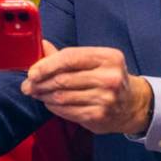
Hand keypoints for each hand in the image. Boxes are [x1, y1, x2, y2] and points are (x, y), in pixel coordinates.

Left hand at [22, 42, 152, 134]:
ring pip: (62, 97)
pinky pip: (67, 111)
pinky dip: (53, 107)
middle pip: (63, 79)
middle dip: (40, 83)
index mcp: (108, 57)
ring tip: (36, 93)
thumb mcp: (95, 61)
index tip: (31, 72)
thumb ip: (68, 55)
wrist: (132, 104)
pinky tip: (49, 103)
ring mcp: (105, 98)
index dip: (47, 65)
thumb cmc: (108, 78)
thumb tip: (42, 45)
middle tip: (27, 86)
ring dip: (43, 96)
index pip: (70, 57)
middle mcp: (109, 77)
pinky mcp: (99, 116)